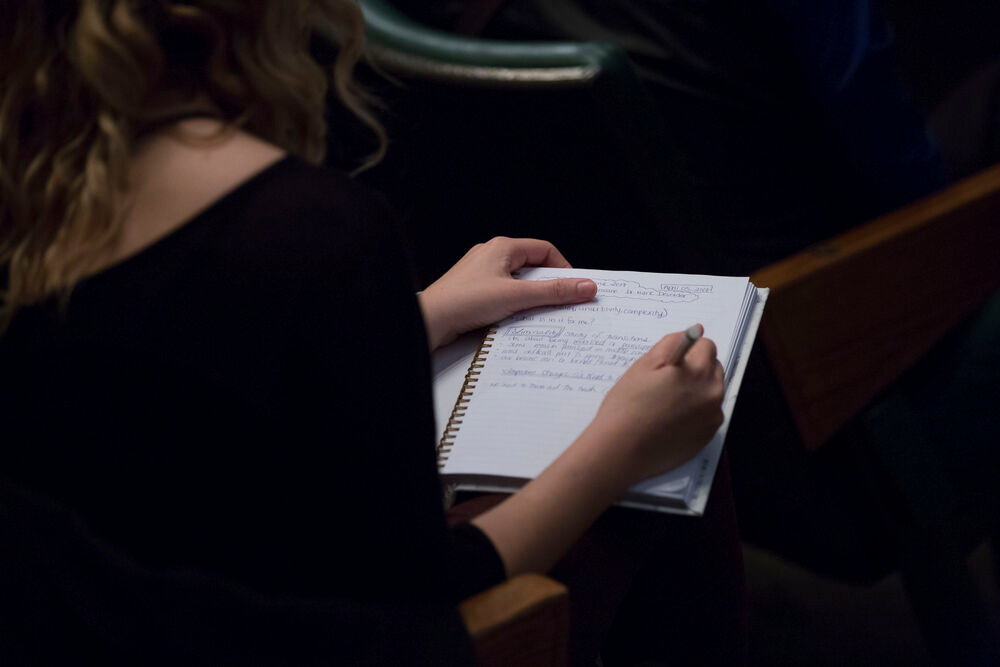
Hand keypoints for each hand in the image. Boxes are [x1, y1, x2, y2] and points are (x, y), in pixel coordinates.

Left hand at [417, 237, 597, 349]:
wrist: (429, 320)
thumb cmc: (464, 301)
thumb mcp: (516, 296)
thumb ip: (553, 292)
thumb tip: (586, 287)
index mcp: (502, 247)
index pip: (545, 250)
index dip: (563, 268)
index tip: (574, 287)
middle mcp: (491, 255)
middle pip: (532, 266)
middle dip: (548, 285)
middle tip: (561, 303)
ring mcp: (481, 273)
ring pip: (518, 282)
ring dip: (531, 297)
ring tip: (538, 313)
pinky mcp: (474, 290)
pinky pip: (504, 293)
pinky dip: (515, 304)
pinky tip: (516, 319)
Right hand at [588, 326, 725, 485]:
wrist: (621, 450)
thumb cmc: (627, 406)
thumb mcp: (643, 365)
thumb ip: (671, 344)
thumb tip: (694, 332)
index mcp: (698, 371)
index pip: (707, 346)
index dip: (688, 350)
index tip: (671, 363)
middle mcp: (712, 393)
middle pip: (714, 368)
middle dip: (696, 369)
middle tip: (667, 382)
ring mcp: (712, 417)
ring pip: (712, 391)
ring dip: (697, 390)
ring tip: (668, 403)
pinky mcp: (708, 436)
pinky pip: (708, 414)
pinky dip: (696, 412)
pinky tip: (672, 420)